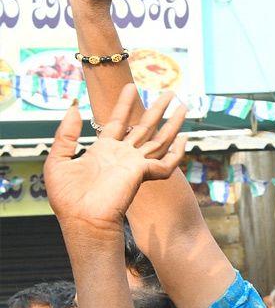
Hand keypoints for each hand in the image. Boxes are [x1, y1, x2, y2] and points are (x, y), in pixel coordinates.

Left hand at [44, 86, 186, 235]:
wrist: (82, 220)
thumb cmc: (67, 199)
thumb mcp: (58, 161)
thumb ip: (65, 134)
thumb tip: (74, 109)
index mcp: (103, 151)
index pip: (118, 122)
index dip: (124, 105)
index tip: (130, 87)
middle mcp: (122, 156)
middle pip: (144, 128)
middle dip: (156, 109)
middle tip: (169, 92)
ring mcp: (134, 165)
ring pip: (159, 140)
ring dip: (171, 122)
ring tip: (182, 105)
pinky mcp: (142, 173)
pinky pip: (166, 164)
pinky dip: (177, 153)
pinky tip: (184, 139)